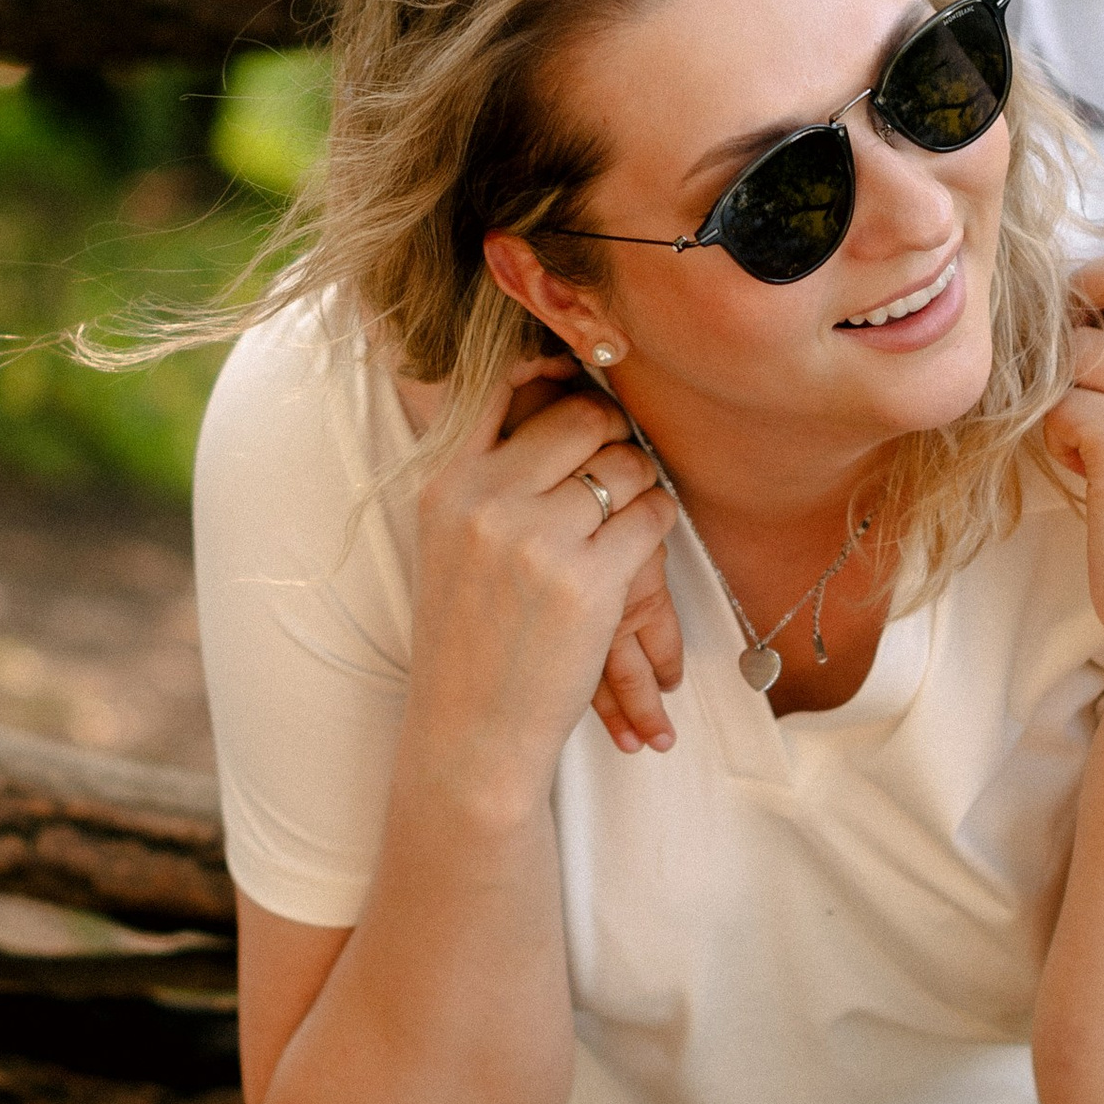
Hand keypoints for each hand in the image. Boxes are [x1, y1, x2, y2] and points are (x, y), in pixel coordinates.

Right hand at [404, 368, 674, 813]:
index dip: (548, 370)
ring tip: (627, 510)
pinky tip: (641, 543)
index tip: (575, 373)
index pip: (499, 388)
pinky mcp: (589, 582)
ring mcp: (537, 540)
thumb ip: (486, 472)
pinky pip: (651, 513)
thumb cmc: (466, 638)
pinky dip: (657, 521)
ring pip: (625, 464)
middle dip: (611, 433)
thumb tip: (536, 382)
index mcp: (447, 485)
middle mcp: (486, 502)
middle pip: (579, 417)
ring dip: (640, 481)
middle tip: (616, 458)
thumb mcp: (449, 541)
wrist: (469, 732)